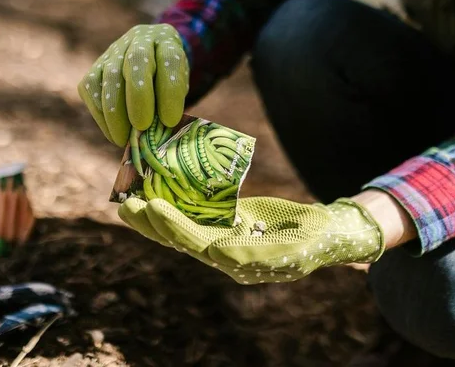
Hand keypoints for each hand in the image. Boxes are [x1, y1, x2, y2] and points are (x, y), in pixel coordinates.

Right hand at [78, 24, 188, 146]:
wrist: (151, 59)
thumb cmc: (168, 80)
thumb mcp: (179, 87)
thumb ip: (170, 103)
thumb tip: (155, 134)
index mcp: (167, 41)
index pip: (170, 60)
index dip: (170, 91)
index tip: (170, 120)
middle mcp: (139, 40)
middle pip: (136, 62)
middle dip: (138, 98)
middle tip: (142, 127)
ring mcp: (113, 52)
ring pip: (109, 78)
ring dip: (115, 113)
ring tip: (124, 139)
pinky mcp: (93, 68)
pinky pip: (91, 90)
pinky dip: (101, 115)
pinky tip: (113, 132)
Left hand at [118, 195, 386, 283]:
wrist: (327, 233)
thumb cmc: (316, 240)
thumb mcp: (294, 249)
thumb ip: (257, 253)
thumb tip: (218, 252)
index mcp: (240, 263)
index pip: (200, 246)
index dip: (175, 229)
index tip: (154, 209)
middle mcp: (226, 254)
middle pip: (182, 239)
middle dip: (154, 223)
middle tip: (127, 204)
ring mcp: (225, 238)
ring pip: (182, 228)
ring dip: (155, 216)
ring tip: (128, 200)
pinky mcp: (228, 223)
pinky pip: (196, 215)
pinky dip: (175, 205)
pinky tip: (156, 192)